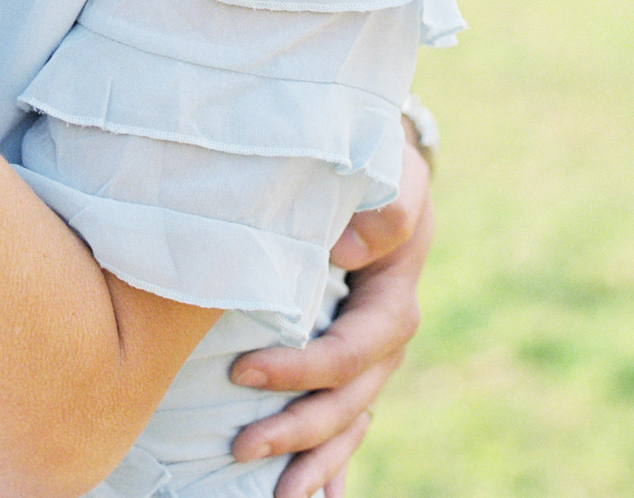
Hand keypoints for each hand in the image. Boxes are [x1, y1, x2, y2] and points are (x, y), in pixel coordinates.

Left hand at [227, 140, 433, 497]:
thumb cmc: (377, 169)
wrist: (381, 172)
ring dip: (313, 460)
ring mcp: (369, 359)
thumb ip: (383, 210)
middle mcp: (384, 342)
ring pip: (348, 423)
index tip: (243, 371)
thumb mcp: (392, 175)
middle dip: (298, 432)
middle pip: (347, 402)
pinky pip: (343, 420)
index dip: (301, 369)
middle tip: (241, 448)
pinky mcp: (349, 362)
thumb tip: (345, 250)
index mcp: (393, 303)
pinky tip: (314, 496)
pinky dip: (331, 461)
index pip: (349, 352)